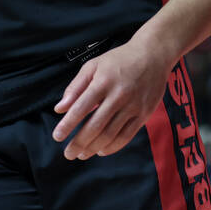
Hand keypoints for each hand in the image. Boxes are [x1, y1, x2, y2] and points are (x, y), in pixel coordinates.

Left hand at [52, 39, 170, 159]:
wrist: (153, 55)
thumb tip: (60, 108)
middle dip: (79, 142)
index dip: (68, 124)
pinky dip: (113, 147)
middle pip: (96, 125)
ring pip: (111, 134)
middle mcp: (118, 95)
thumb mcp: (93, 65)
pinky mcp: (144, 114)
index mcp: (103, 82)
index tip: (57, 136)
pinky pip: (127, 136)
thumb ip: (75, 87)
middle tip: (68, 154)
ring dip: (94, 147)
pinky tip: (101, 151)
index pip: (81, 107)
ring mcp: (133, 106)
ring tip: (82, 154)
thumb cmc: (119, 60)